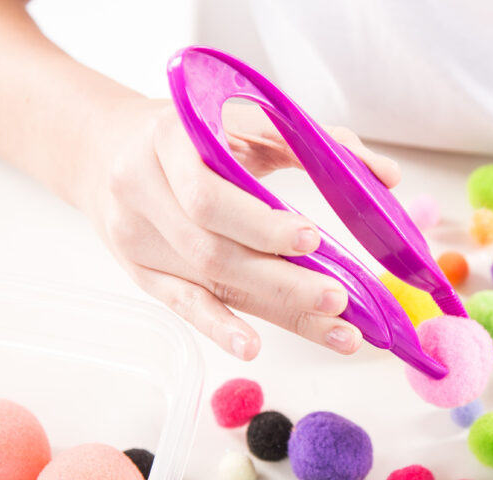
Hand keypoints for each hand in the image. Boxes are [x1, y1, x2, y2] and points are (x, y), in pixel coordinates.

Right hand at [85, 98, 400, 359]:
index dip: (261, 223)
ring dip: (275, 309)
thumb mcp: (244, 118)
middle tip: (340, 298)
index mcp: (167, 139)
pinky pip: (183, 306)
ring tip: (336, 329)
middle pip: (212, 250)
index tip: (313, 239)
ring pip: (207, 283)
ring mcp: (136, 238)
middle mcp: (142, 191)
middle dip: (282, 279)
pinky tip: (254, 349)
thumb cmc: (190, 132)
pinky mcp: (140, 273)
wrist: (105, 148)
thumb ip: (315, 140)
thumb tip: (387, 177)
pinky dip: (220, 329)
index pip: (210, 195)